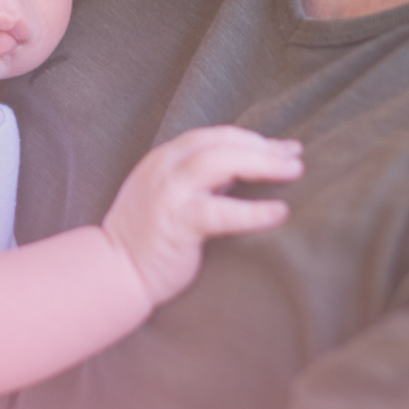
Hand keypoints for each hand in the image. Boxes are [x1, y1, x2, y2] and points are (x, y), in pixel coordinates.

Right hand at [101, 125, 302, 306]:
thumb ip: (200, 180)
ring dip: (262, 163)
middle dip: (263, 147)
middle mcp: (166, 167)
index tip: (285, 148)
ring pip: (221, 161)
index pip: (215, 136)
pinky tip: (279, 212)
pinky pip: (220, 211)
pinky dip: (253, 211)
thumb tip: (247, 172)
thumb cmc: (147, 239)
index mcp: (165, 158)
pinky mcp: (176, 222)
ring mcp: (169, 192)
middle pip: (222, 141)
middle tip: (296, 158)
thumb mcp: (170, 195)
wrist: (112, 271)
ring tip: (293, 171)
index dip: (253, 139)